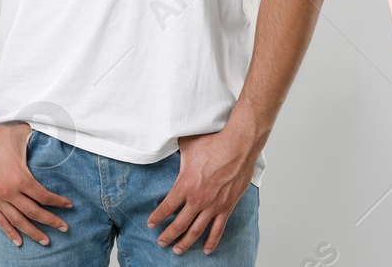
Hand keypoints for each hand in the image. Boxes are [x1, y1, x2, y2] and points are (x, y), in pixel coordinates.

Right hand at [0, 122, 71, 246]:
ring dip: (32, 232)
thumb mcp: (25, 135)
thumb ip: (42, 139)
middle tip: (65, 229)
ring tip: (45, 240)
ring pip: (17, 221)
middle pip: (34, 213)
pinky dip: (9, 232)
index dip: (59, 203)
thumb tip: (61, 129)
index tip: (70, 206)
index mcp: (20, 177)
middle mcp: (8, 191)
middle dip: (51, 222)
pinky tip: (18, 241)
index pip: (44, 197)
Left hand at [148, 128, 261, 255]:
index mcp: (185, 185)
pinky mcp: (228, 206)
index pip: (165, 208)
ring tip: (177, 250)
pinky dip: (212, 241)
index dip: (156, 218)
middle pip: (178, 225)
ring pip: (196, 231)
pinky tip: (206, 249)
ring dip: (185, 243)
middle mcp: (198, 199)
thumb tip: (165, 140)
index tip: (151, 224)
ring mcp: (214, 205)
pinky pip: (218, 228)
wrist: (240, 144)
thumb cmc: (215, 142)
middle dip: (167, 236)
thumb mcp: (188, 145)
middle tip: (161, 242)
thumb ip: (175, 149)